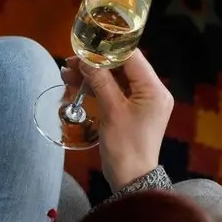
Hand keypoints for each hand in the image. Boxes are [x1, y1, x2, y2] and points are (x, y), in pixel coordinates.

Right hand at [61, 50, 172, 190]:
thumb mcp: (111, 111)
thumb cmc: (125, 146)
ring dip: (93, 75)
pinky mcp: (132, 110)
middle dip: (97, 62)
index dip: (110, 47)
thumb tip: (85, 59)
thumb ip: (100, 81)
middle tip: (72, 59)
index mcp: (154, 89)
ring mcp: (143, 101)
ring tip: (67, 71)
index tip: (87, 42)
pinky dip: (97, 87)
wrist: (131, 179)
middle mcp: (152, 91)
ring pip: (116, 79)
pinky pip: (115, 92)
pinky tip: (76, 83)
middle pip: (123, 66)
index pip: (133, 57)